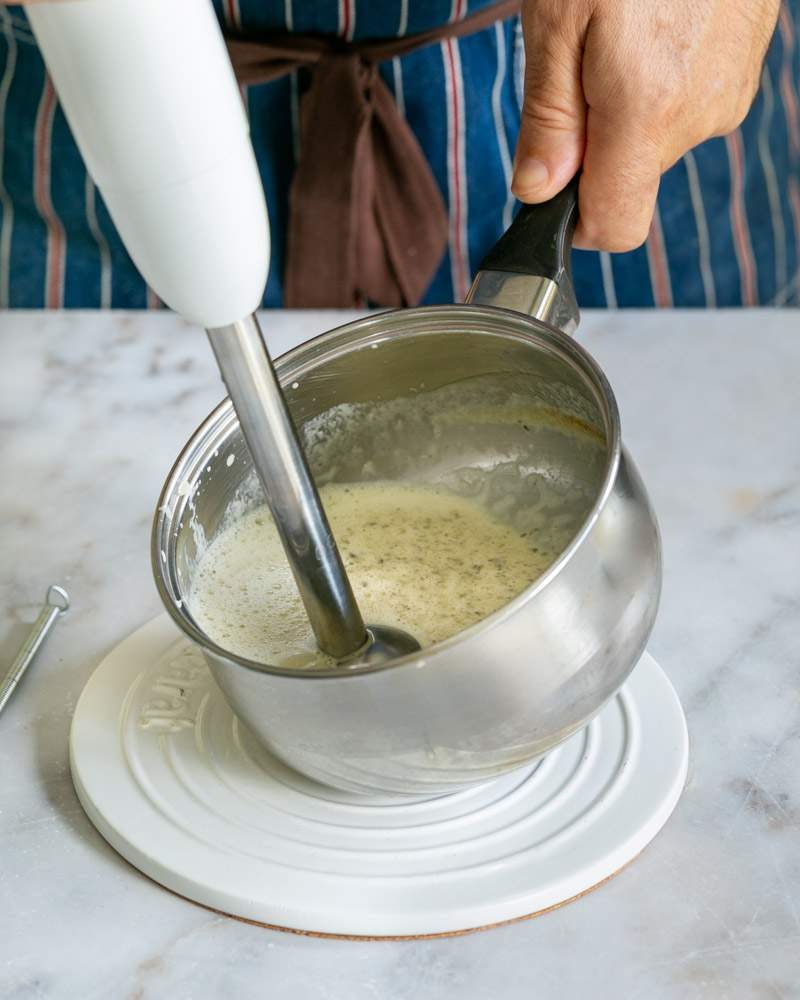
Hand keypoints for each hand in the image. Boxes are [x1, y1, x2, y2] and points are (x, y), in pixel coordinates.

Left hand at [512, 0, 779, 250]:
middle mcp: (698, 114)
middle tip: (576, 66)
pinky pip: (687, 102)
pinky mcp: (744, 67)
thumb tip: (537, 192)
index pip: (616, 226)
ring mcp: (728, 91)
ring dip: (624, 109)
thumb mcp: (556, 21)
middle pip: (630, 179)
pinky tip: (650, 26)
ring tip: (616, 33)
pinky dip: (658, 81)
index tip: (552, 191)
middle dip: (592, 145)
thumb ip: (547, 118)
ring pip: (657, 139)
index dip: (575, 224)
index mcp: (647, 113)